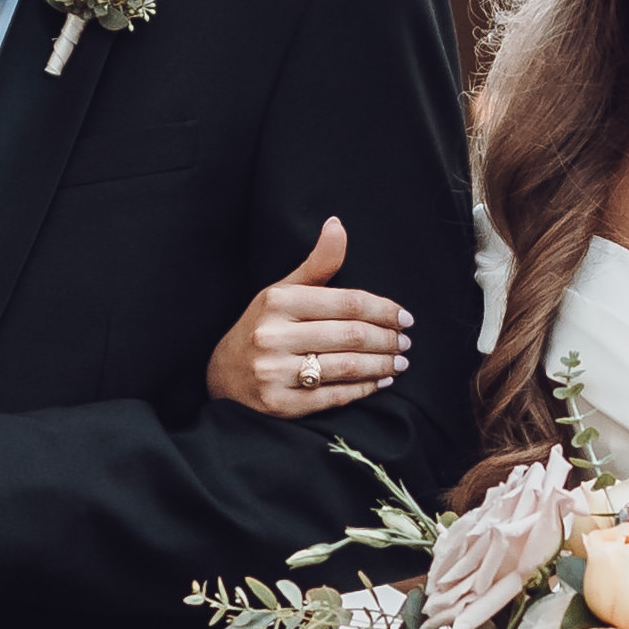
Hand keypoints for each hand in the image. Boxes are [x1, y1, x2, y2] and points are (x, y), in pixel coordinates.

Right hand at [205, 218, 412, 416]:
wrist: (223, 375)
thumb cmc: (263, 327)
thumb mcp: (283, 291)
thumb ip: (317, 263)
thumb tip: (337, 224)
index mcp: (278, 301)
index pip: (348, 303)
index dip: (384, 310)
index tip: (405, 317)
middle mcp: (273, 336)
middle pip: (351, 335)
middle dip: (387, 339)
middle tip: (405, 342)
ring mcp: (274, 372)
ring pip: (346, 366)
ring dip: (382, 365)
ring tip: (400, 362)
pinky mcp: (279, 404)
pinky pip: (334, 396)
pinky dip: (364, 389)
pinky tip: (380, 382)